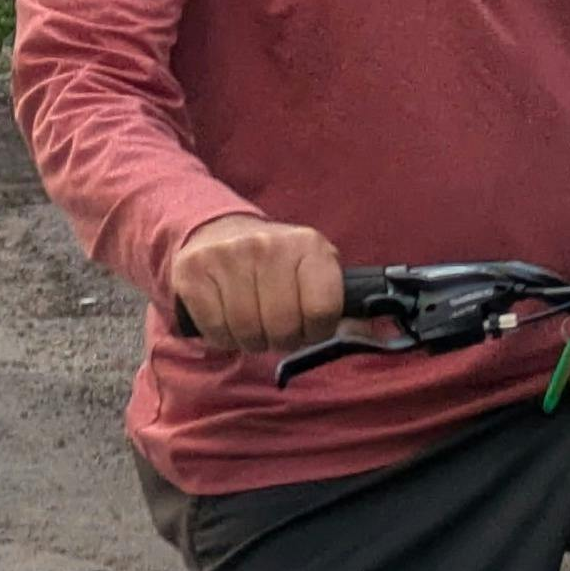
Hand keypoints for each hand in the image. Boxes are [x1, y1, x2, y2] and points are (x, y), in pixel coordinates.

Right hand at [168, 214, 345, 353]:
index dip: (316, 330)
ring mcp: (227, 255)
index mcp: (308, 245)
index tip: (307, 324)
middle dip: (280, 338)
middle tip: (274, 326)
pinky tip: (226, 316)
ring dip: (250, 339)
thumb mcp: (314, 272)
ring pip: (247, 332)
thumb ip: (343, 306)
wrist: (218, 230)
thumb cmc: (276, 264)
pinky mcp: (193, 271)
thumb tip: (376, 335)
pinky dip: (222, 336)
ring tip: (251, 320)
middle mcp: (268, 245)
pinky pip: (215, 330)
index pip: (323, 311)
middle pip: (283, 327)